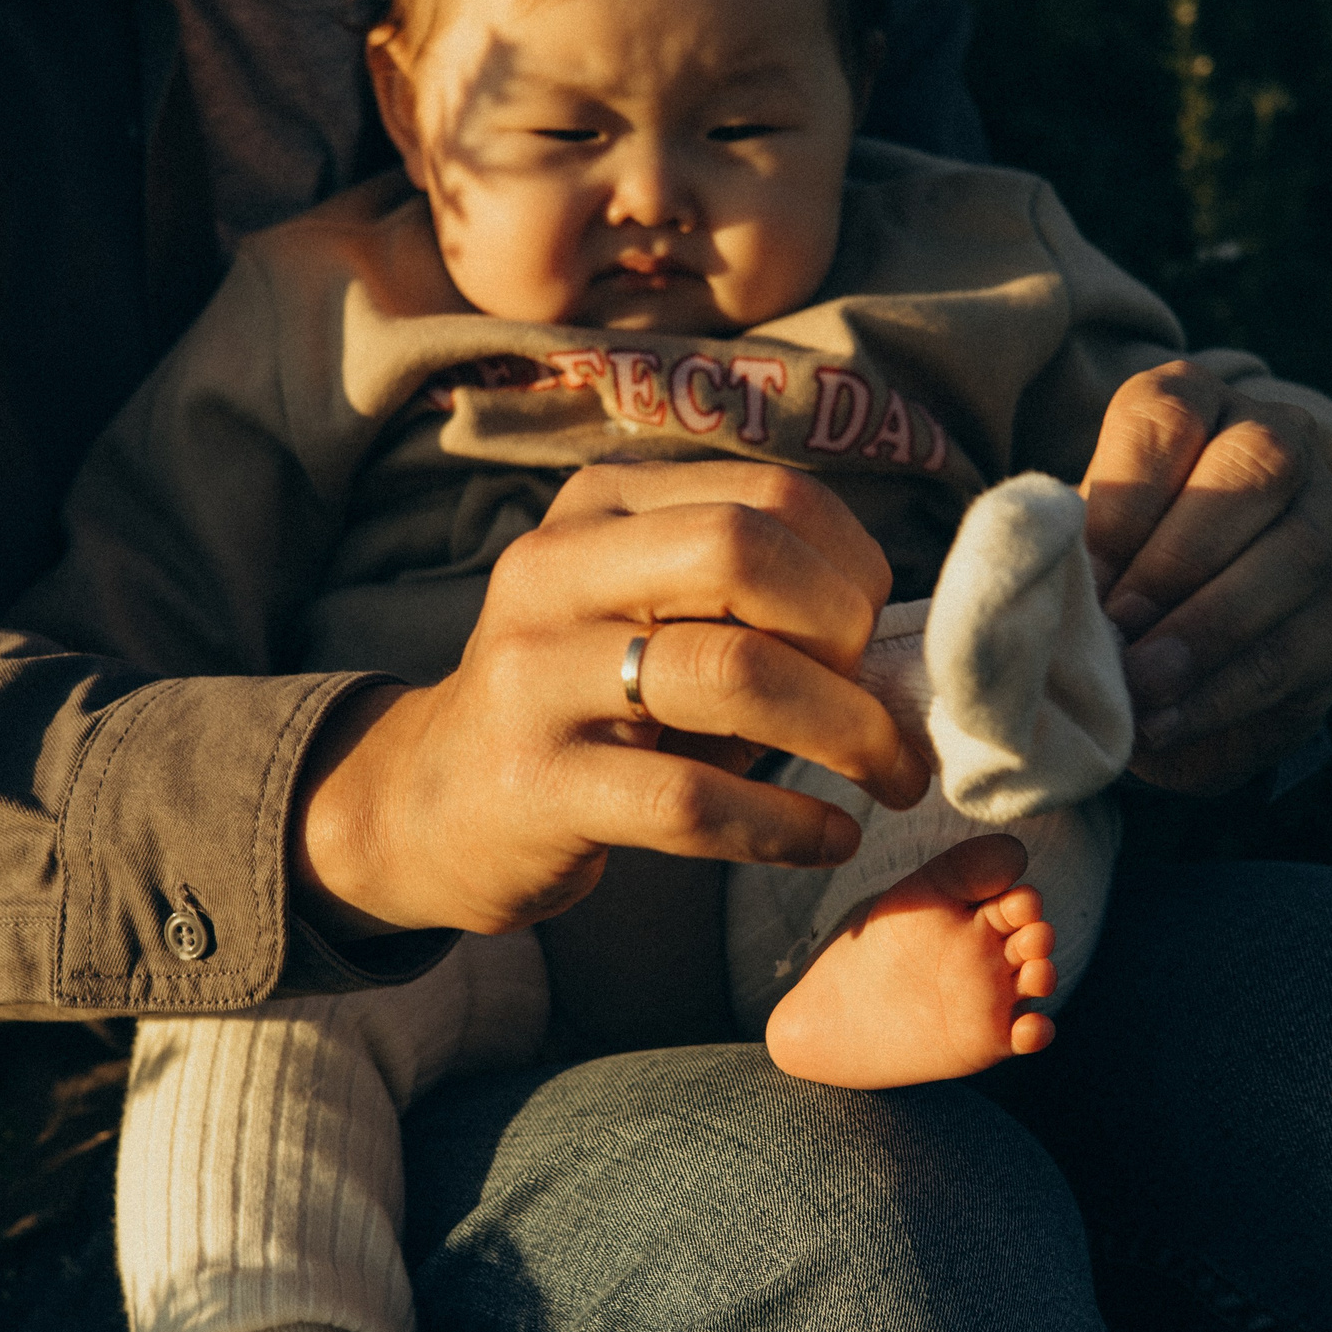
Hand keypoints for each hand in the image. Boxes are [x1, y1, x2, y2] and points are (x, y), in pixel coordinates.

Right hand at [290, 461, 930, 935]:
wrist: (429, 804)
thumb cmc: (585, 707)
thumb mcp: (649, 618)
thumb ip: (752, 602)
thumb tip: (902, 639)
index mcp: (601, 507)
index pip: (768, 493)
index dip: (854, 565)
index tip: (880, 638)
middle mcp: (556, 568)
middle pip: (745, 552)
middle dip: (847, 633)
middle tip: (886, 709)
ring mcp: (535, 674)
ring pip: (732, 671)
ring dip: (844, 733)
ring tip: (890, 779)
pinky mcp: (537, 784)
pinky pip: (693, 799)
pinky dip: (786, 824)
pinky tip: (828, 838)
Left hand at [1079, 362, 1331, 794]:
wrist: (1167, 665)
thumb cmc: (1105, 584)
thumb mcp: (1078, 557)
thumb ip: (1068, 559)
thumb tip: (1049, 598)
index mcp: (1195, 407)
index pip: (1170, 415)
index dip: (1126, 498)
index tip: (1085, 572)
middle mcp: (1278, 442)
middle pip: (1258, 466)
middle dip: (1179, 557)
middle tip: (1120, 629)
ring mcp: (1328, 524)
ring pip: (1297, 554)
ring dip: (1210, 628)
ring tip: (1142, 686)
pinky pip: (1301, 646)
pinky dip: (1226, 691)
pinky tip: (1168, 721)